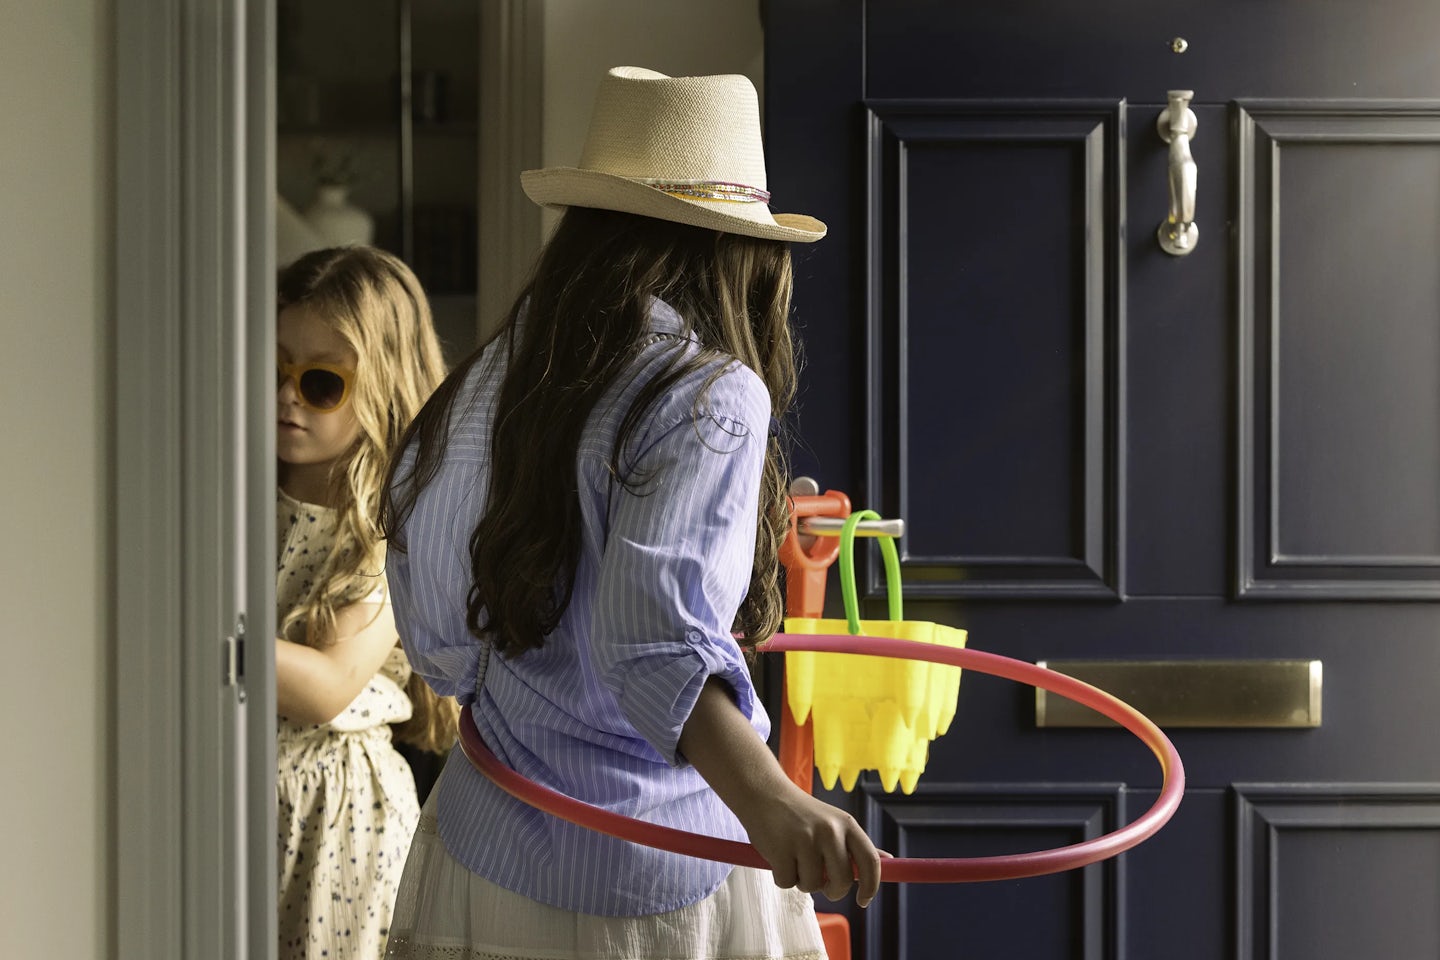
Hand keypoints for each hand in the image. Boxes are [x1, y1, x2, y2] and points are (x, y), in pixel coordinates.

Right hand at [676, 678, 886, 906]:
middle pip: (842, 882)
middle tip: (818, 880)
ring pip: (812, 886)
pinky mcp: (781, 849)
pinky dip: (781, 877)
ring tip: (793, 858)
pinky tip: (777, 856)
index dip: (871, 886)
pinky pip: (786, 883)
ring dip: (801, 881)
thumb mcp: (834, 822)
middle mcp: (829, 831)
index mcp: (846, 824)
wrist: (763, 792)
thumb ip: (856, 845)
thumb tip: (889, 861)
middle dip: (831, 890)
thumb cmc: (801, 813)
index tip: (863, 900)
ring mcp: (805, 840)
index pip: (870, 862)